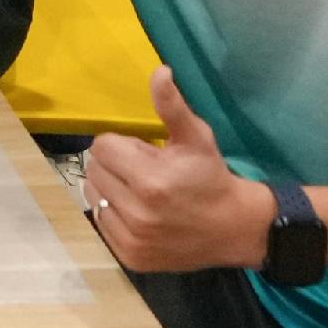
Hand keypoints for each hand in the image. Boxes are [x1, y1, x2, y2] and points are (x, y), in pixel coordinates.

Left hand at [81, 71, 271, 273]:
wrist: (234, 229)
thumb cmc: (211, 177)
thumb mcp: (196, 138)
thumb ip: (172, 106)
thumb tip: (159, 71)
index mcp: (150, 180)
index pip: (102, 146)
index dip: (123, 145)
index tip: (146, 153)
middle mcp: (136, 212)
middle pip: (95, 170)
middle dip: (116, 164)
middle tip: (144, 171)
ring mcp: (132, 238)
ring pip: (93, 195)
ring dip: (110, 187)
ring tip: (139, 191)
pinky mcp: (130, 257)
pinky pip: (100, 222)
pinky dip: (113, 213)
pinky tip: (138, 212)